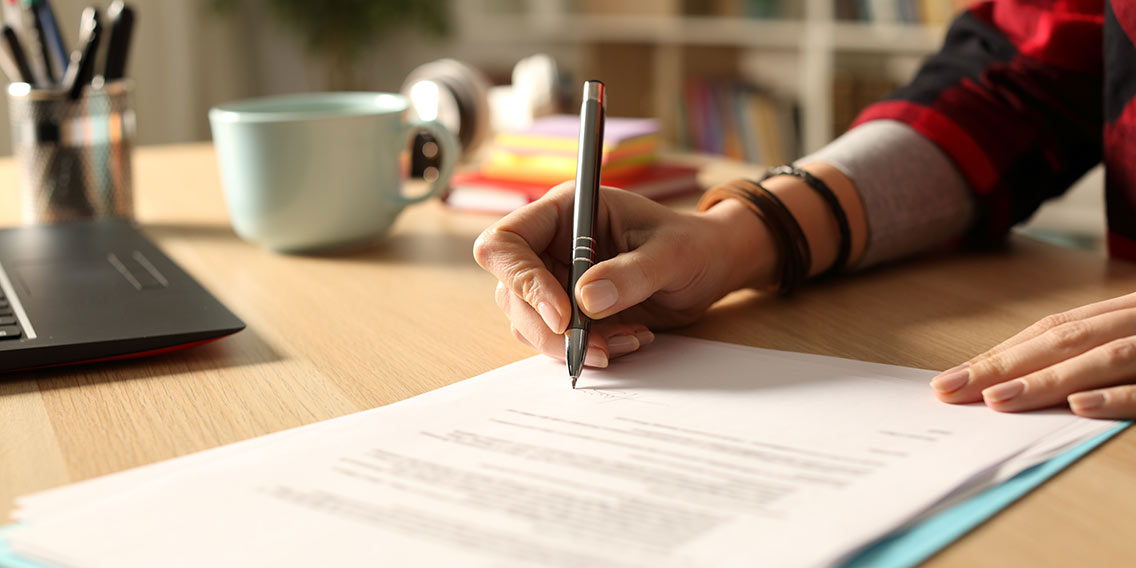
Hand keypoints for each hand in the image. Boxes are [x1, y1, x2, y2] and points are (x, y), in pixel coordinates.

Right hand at [473, 182, 772, 367]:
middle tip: (596, 348)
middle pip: (511, 291)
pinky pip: (555, 339)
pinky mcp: (569, 310)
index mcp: (566, 211)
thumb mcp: (672, 254)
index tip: (563, 316)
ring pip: (528, 321)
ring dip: (570, 344)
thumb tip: (585, 300)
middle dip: (549, 328)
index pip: (507, 242)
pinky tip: (628, 340)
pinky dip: (586, 350)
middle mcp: (552, 244)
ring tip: (624, 341)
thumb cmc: (694, 246)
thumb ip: (631, 274)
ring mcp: (556, 278)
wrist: (711, 268)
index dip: (523, 280)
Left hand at [930, 291, 1135, 418]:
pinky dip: (1115, 396)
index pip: (1052, 331)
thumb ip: (1089, 352)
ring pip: (1103, 358)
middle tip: (953, 389)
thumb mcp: (1133, 337)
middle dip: (1005, 366)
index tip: (952, 378)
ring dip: (1047, 379)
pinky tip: (1079, 406)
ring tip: (998, 398)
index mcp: (1123, 314)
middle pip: (1065, 341)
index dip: (1001, 353)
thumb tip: (1016, 381)